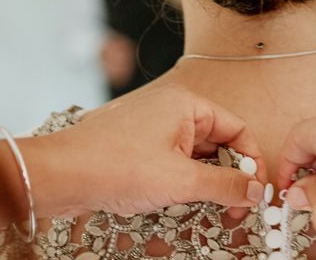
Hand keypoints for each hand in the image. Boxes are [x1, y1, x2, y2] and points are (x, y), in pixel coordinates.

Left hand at [20, 84, 266, 217]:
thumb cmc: (113, 166)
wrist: (59, 175)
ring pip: (198, 153)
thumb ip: (225, 185)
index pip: (237, 129)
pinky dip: (188, 179)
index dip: (252, 161)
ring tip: (215, 208)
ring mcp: (157, 127)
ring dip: (209, 180)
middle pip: (220, 142)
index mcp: (188, 105)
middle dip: (231, 175)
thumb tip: (255, 191)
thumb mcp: (179, 180)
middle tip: (237, 206)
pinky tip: (187, 200)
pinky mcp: (143, 145)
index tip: (256, 191)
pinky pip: (178, 159)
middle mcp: (174, 110)